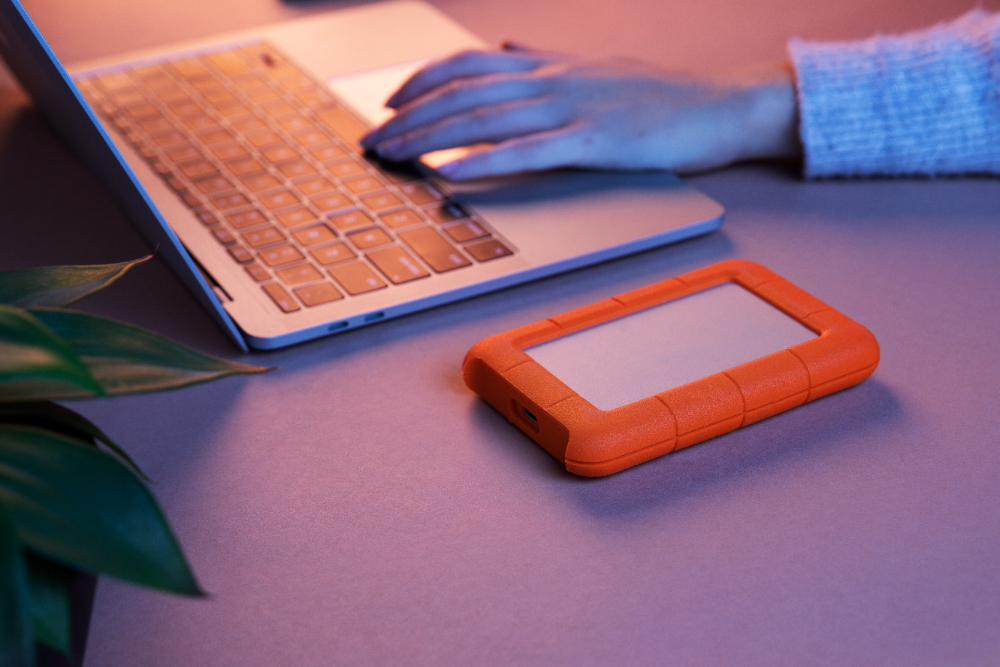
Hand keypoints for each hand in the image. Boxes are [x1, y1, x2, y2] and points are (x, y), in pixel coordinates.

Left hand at [360, 43, 801, 179]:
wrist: (721, 106)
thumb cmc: (660, 94)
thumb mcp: (594, 67)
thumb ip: (546, 59)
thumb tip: (507, 43)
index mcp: (551, 64)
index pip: (469, 62)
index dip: (422, 79)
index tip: (389, 100)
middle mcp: (552, 79)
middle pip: (462, 91)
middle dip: (408, 117)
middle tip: (371, 142)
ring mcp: (572, 107)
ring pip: (484, 118)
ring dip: (429, 138)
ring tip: (391, 157)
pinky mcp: (596, 141)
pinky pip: (528, 151)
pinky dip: (483, 161)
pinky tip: (449, 173)